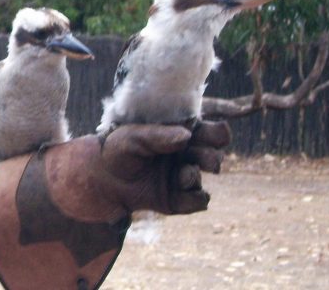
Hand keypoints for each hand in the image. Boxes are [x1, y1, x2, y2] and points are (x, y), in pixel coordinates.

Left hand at [21, 120, 230, 224]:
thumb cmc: (117, 150)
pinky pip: (199, 201)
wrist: (102, 178)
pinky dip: (194, 197)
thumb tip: (187, 136)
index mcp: (179, 133)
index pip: (207, 129)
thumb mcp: (133, 137)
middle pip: (213, 152)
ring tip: (185, 173)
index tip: (225, 127)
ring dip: (197, 175)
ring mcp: (184, 176)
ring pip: (204, 175)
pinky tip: (181, 190)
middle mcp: (187, 154)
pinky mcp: (180, 199)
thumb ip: (159, 136)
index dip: (219, 129)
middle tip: (208, 160)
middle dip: (212, 156)